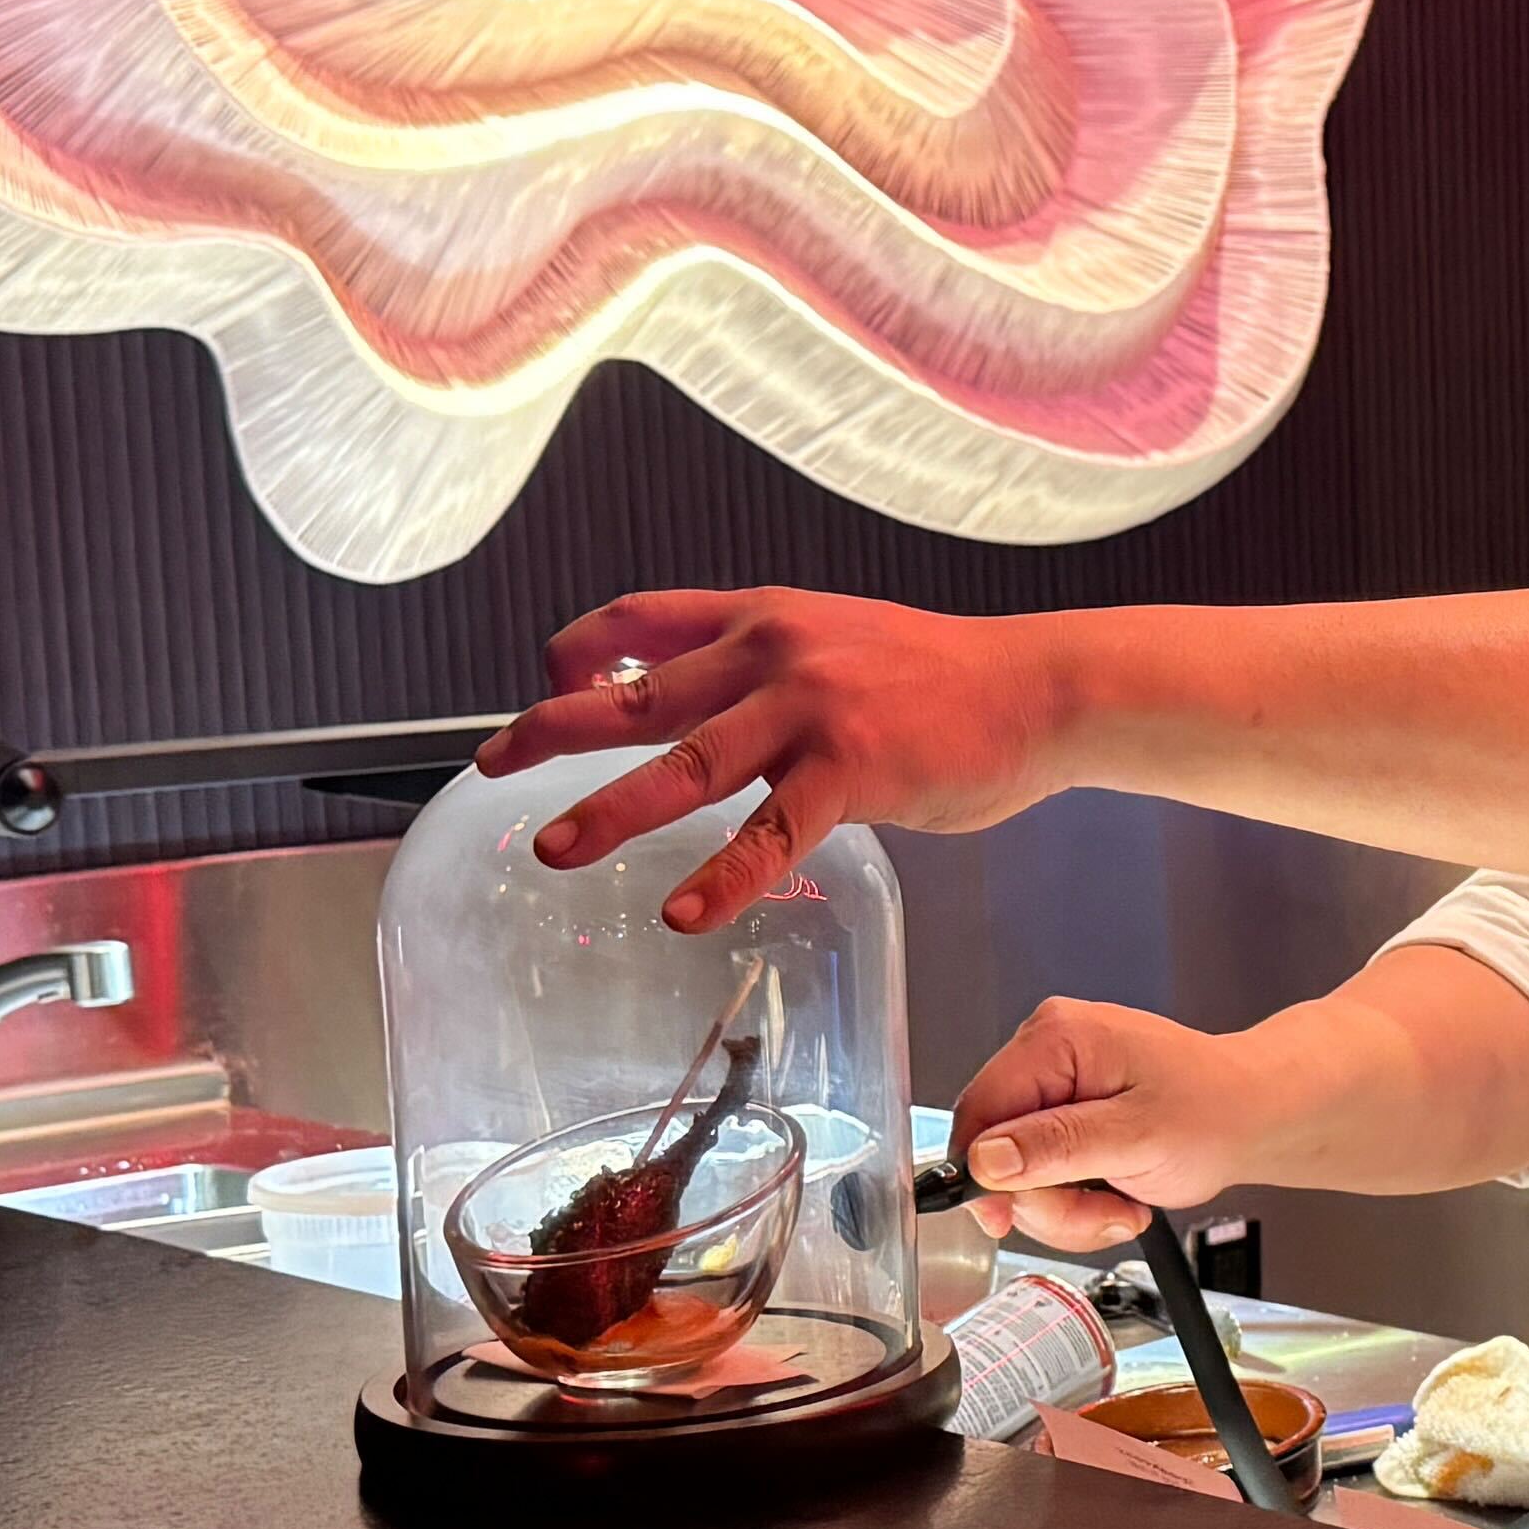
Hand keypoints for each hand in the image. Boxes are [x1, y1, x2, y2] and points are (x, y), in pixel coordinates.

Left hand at [475, 588, 1080, 926]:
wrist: (1038, 688)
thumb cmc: (942, 680)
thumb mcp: (839, 644)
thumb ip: (766, 668)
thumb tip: (701, 711)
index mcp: (763, 616)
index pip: (640, 617)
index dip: (577, 652)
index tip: (542, 688)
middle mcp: (772, 649)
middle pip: (636, 691)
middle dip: (551, 731)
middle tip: (490, 768)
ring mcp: (811, 706)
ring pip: (686, 762)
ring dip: (612, 809)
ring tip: (556, 849)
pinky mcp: (853, 768)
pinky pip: (770, 830)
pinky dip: (722, 874)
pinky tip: (684, 912)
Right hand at [950, 997, 1269, 1252]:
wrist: (1255, 1117)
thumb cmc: (1216, 1109)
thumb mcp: (1136, 1135)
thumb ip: (1057, 1146)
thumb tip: (987, 1159)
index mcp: (1057, 1039)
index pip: (979, 1109)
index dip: (983, 1173)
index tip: (1004, 1218)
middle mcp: (1049, 1055)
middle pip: (997, 1152)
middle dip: (1048, 1200)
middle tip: (1103, 1211)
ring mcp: (1056, 1090)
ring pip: (1019, 1177)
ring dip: (1068, 1210)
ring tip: (1122, 1205)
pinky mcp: (1066, 1122)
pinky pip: (1044, 1179)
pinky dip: (1078, 1205)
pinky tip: (1119, 1198)